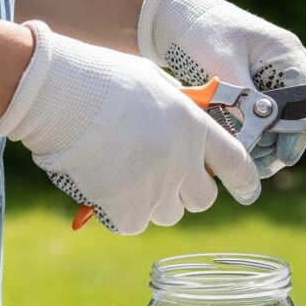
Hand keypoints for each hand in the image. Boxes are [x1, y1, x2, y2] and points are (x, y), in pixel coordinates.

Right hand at [0, 23, 259, 233]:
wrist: (58, 92)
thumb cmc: (102, 81)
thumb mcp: (157, 88)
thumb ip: (180, 116)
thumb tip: (190, 136)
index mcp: (195, 126)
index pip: (237, 163)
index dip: (245, 181)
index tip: (248, 192)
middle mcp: (183, 160)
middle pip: (202, 199)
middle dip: (187, 193)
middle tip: (161, 178)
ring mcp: (155, 186)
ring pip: (167, 214)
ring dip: (151, 203)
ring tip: (124, 174)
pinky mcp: (125, 206)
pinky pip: (133, 224)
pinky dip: (120, 214)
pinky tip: (103, 187)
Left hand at [138, 0, 305, 177]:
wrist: (174, 16)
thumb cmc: (200, 29)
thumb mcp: (222, 62)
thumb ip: (242, 97)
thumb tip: (254, 134)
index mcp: (287, 55)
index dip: (300, 130)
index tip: (285, 155)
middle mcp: (285, 68)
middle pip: (297, 116)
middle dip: (280, 144)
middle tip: (259, 167)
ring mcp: (270, 80)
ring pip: (279, 122)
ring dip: (265, 144)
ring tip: (245, 162)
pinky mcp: (252, 89)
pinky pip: (260, 119)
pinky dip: (251, 135)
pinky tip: (237, 149)